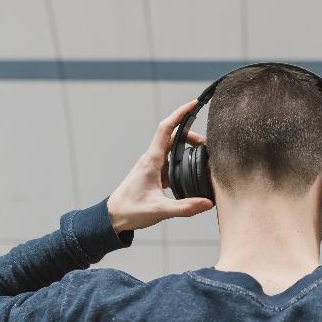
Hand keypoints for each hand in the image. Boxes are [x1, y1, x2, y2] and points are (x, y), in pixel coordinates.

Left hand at [106, 99, 213, 231]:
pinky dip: (182, 161)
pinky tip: (192, 170)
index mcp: (151, 161)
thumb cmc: (130, 211)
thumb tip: (207, 203)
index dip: (180, 114)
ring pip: (172, 149)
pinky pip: (170, 162)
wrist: (113, 217)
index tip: (193, 104)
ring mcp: (152, 166)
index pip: (166, 129)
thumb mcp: (160, 210)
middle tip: (208, 144)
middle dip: (191, 135)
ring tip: (204, 155)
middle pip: (173, 137)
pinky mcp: (153, 175)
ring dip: (187, 148)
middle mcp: (151, 159)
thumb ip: (185, 207)